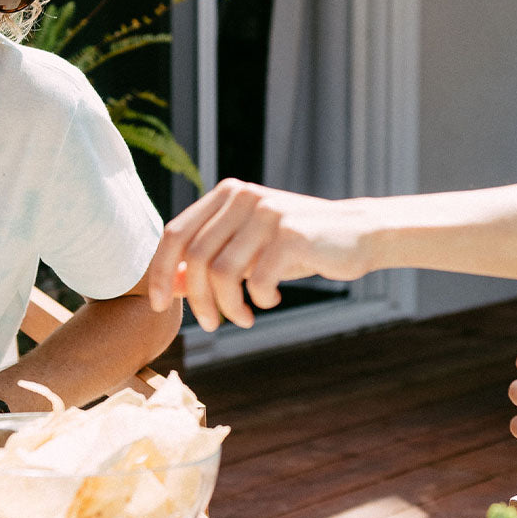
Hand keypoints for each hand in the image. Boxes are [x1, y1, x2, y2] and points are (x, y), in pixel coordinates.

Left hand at [148, 179, 371, 330]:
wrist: (356, 234)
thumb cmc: (295, 247)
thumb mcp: (248, 250)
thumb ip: (209, 261)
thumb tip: (167, 286)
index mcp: (227, 193)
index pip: (175, 233)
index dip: (160, 272)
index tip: (160, 306)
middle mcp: (244, 196)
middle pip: (195, 258)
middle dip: (198, 300)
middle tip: (211, 324)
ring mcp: (268, 212)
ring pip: (222, 272)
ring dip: (228, 307)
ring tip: (244, 317)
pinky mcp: (292, 233)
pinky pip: (257, 280)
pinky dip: (260, 299)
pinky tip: (272, 300)